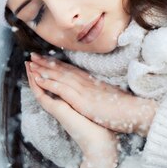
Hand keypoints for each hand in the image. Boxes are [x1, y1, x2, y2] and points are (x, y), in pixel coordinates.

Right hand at [26, 61, 116, 167]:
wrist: (101, 141)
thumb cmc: (103, 125)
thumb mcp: (97, 107)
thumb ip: (91, 99)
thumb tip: (96, 88)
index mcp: (70, 102)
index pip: (58, 84)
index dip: (51, 72)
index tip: (44, 61)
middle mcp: (62, 105)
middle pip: (47, 85)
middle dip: (39, 71)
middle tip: (29, 60)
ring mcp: (59, 108)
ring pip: (43, 90)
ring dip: (34, 76)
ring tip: (27, 65)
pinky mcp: (58, 112)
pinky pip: (44, 97)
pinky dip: (38, 86)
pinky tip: (34, 77)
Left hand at [29, 53, 157, 135]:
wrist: (136, 112)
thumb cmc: (127, 108)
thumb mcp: (111, 97)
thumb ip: (100, 93)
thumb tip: (96, 94)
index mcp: (93, 82)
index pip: (71, 70)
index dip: (57, 64)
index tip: (46, 58)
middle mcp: (86, 82)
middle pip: (63, 69)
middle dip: (46, 62)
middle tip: (32, 55)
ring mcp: (83, 90)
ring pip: (59, 75)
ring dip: (43, 68)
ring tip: (30, 62)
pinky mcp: (81, 99)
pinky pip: (61, 88)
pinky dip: (48, 81)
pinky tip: (38, 78)